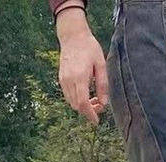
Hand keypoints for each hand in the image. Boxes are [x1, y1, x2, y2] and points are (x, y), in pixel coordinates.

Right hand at [56, 7, 108, 124]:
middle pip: (77, 106)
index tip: (96, 121)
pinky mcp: (61, 79)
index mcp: (79, 77)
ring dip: (82, 106)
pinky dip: (77, 100)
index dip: (90, 114)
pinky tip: (86, 93)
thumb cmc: (89, 48)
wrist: (72, 36)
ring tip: (94, 99)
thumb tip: (104, 103)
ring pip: (72, 102)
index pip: (83, 103)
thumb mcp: (101, 65)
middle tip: (100, 105)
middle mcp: (69, 81)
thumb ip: (103, 85)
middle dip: (88, 111)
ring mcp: (63, 80)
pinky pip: (68, 96)